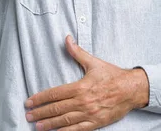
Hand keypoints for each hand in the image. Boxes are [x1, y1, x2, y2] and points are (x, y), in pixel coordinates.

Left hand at [24, 36, 148, 130]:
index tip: (29, 102)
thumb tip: (67, 39)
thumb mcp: (94, 62)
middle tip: (28, 116)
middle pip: (57, 109)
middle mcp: (83, 102)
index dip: (40, 98)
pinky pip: (78, 130)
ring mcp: (90, 114)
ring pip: (65, 121)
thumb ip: (77, 52)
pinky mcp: (97, 123)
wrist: (133, 90)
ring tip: (37, 126)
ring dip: (50, 124)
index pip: (55, 94)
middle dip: (41, 113)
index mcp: (80, 87)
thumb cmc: (113, 75)